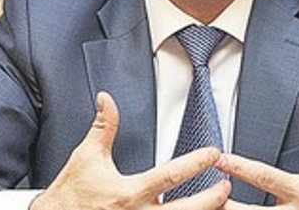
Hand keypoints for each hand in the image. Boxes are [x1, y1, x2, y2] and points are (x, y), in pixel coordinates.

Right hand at [30, 91, 230, 209]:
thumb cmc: (70, 194)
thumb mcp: (86, 157)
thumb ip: (104, 127)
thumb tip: (107, 99)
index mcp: (127, 193)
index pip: (170, 176)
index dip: (196, 163)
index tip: (214, 153)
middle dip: (211, 199)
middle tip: (228, 186)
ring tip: (222, 208)